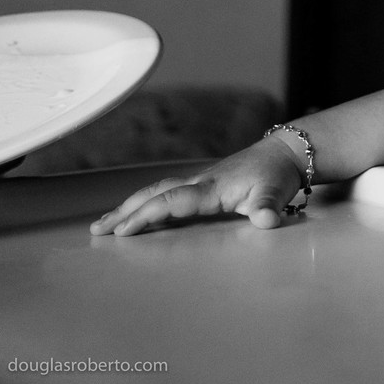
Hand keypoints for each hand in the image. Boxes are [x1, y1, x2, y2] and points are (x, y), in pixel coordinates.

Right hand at [89, 137, 303, 236]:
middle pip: (154, 195)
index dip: (147, 215)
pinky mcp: (204, 184)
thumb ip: (269, 209)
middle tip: (98, 231)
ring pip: (157, 192)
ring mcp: (200, 182)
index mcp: (212, 188)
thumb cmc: (277, 175)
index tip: (124, 231)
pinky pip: (167, 192)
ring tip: (104, 224)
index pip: (172, 201)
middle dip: (125, 212)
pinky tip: (136, 213)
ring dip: (130, 206)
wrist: (285, 153)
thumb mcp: (276, 194)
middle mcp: (200, 183)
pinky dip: (146, 202)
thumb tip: (268, 221)